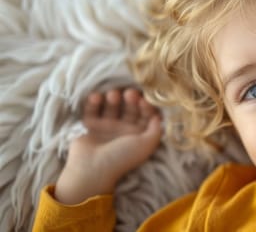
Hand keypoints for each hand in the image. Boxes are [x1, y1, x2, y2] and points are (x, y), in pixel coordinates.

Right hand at [55, 89, 161, 204]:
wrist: (92, 169)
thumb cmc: (122, 157)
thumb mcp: (147, 144)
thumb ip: (156, 130)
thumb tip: (159, 116)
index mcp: (138, 135)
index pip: (145, 114)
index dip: (146, 105)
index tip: (144, 100)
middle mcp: (123, 129)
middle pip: (129, 108)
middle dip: (131, 98)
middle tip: (129, 94)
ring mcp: (105, 127)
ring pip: (111, 106)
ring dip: (113, 97)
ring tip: (113, 96)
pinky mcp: (89, 126)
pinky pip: (92, 110)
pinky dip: (94, 102)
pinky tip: (96, 97)